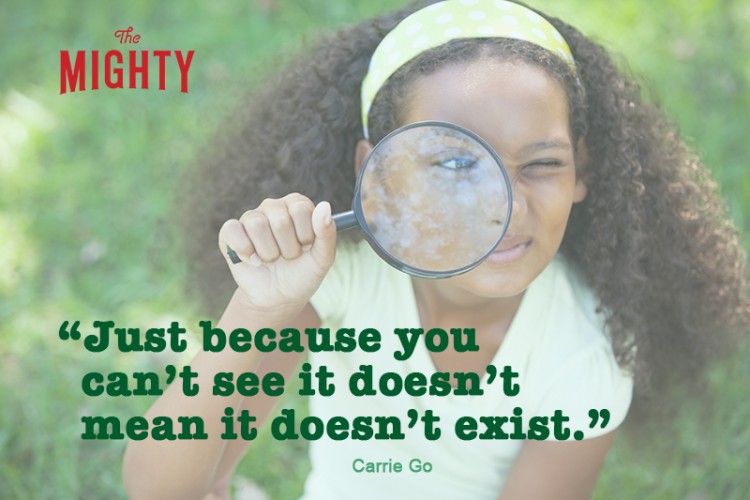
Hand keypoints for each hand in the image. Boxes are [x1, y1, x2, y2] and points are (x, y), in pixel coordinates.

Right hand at [218, 193, 335, 314]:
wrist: (279, 299)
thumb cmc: (302, 274)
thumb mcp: (323, 258)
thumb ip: (327, 232)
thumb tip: (324, 205)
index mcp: (297, 206)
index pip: (301, 209)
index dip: (305, 234)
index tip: (306, 247)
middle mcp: (273, 207)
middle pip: (280, 220)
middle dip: (287, 248)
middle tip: (288, 257)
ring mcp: (251, 218)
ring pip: (256, 225)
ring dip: (268, 253)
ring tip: (272, 260)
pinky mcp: (231, 232)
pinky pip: (232, 230)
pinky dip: (245, 252)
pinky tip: (254, 261)